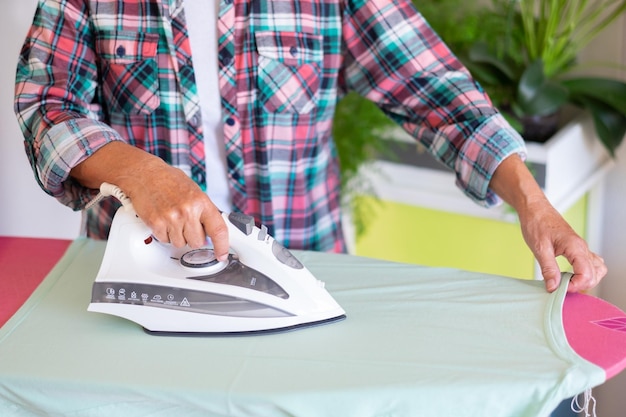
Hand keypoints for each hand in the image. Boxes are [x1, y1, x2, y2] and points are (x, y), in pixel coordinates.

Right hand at [71, 141, 229, 259]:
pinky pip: (165, 240)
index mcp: (201, 202)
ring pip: (180, 243)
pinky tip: (163, 219)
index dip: (222, 245)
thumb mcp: (194, 191)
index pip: (218, 229)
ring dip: (177, 236)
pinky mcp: (156, 224)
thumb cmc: (169, 180)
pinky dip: (164, 234)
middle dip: (193, 236)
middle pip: (197, 242)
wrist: (144, 174)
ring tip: (173, 219)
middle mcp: (188, 211)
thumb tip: (212, 230)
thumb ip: (204, 211)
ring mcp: (171, 218)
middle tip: (186, 224)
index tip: (222, 254)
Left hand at [489, 154, 606, 291]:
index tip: (561, 289)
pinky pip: (590, 262)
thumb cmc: (536, 223)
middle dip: (582, 284)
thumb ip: (548, 269)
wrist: (534, 209)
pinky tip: (570, 275)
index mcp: (575, 247)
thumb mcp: (539, 248)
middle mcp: (582, 247)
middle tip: (562, 287)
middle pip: (596, 273)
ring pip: (597, 268)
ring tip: (568, 283)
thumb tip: (553, 288)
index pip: (587, 273)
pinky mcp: (576, 248)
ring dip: (586, 279)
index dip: (576, 285)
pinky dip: (585, 272)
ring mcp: (581, 247)